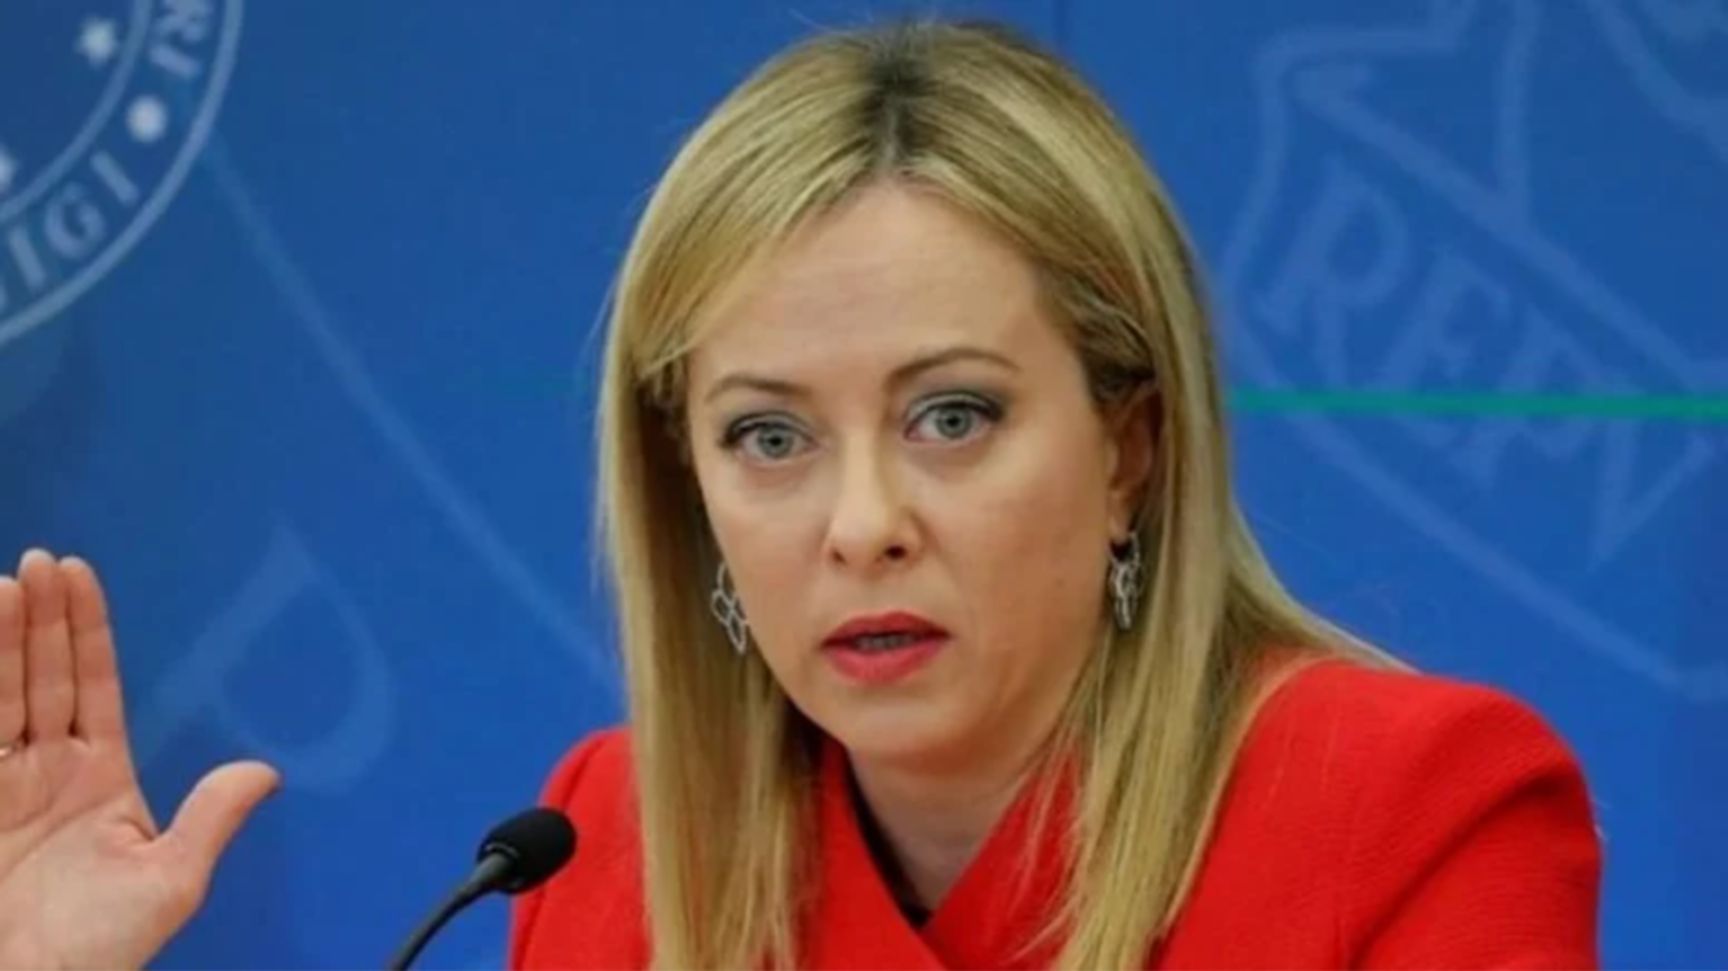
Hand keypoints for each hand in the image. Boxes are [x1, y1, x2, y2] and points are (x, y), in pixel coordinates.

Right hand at [0, 549, 280, 969]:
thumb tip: (264, 772)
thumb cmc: (98, 953)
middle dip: (41, 618)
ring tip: (6, 583)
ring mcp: (0, 785)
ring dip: (0, 639)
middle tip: (39, 561)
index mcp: (98, 779)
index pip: (91, 685)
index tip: (78, 575)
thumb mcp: (169, 881)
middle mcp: (45, 772)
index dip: (85, 630)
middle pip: (41, 675)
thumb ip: (209, 819)